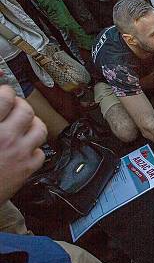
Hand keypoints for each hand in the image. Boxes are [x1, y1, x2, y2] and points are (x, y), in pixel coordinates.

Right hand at [0, 85, 46, 202]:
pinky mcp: (25, 170)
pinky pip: (40, 152)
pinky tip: (23, 148)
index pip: (6, 96)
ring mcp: (18, 154)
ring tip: (24, 125)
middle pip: (26, 110)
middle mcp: (5, 137)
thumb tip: (0, 94)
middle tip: (14, 108)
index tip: (4, 94)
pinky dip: (34, 148)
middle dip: (21, 106)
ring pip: (40, 129)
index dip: (6, 92)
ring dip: (32, 124)